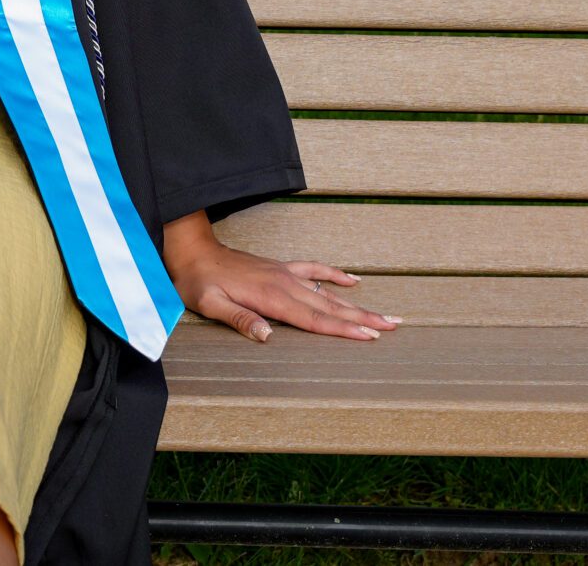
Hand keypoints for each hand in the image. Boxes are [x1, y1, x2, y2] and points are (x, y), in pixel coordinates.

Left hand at [160, 210, 399, 343]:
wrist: (193, 251)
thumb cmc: (199, 282)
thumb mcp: (211, 305)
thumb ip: (240, 320)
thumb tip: (268, 336)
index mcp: (271, 297)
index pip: (314, 319)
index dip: (343, 329)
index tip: (370, 336)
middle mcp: (284, 284)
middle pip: (330, 306)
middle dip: (363, 318)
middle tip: (394, 326)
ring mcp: (285, 274)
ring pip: (328, 292)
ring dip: (357, 304)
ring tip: (385, 313)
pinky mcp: (281, 268)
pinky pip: (314, 270)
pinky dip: (335, 275)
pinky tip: (353, 282)